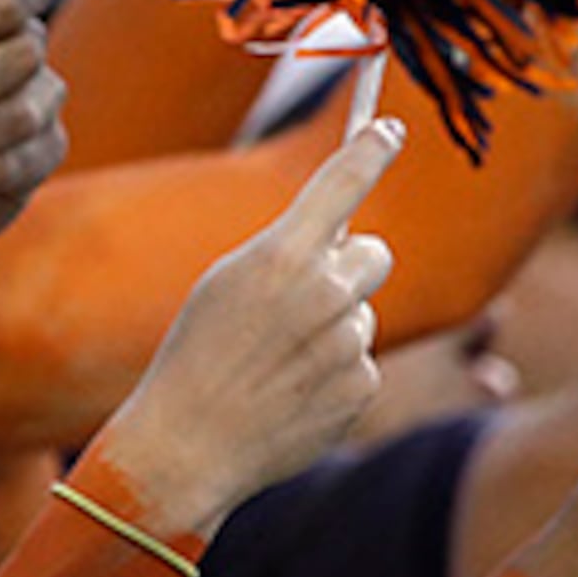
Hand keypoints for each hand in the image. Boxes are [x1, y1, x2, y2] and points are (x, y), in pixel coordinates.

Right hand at [82, 120, 403, 539]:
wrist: (188, 446)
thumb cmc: (195, 357)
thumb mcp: (224, 286)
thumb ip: (283, 255)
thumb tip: (338, 240)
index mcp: (282, 256)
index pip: (343, 183)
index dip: (371, 149)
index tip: (388, 130)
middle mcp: (325, 293)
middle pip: (373, 254)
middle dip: (349, 267)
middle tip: (305, 297)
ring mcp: (348, 344)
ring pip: (361, 315)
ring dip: (331, 331)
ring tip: (278, 365)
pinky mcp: (361, 388)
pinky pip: (359, 364)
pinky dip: (332, 377)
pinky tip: (290, 396)